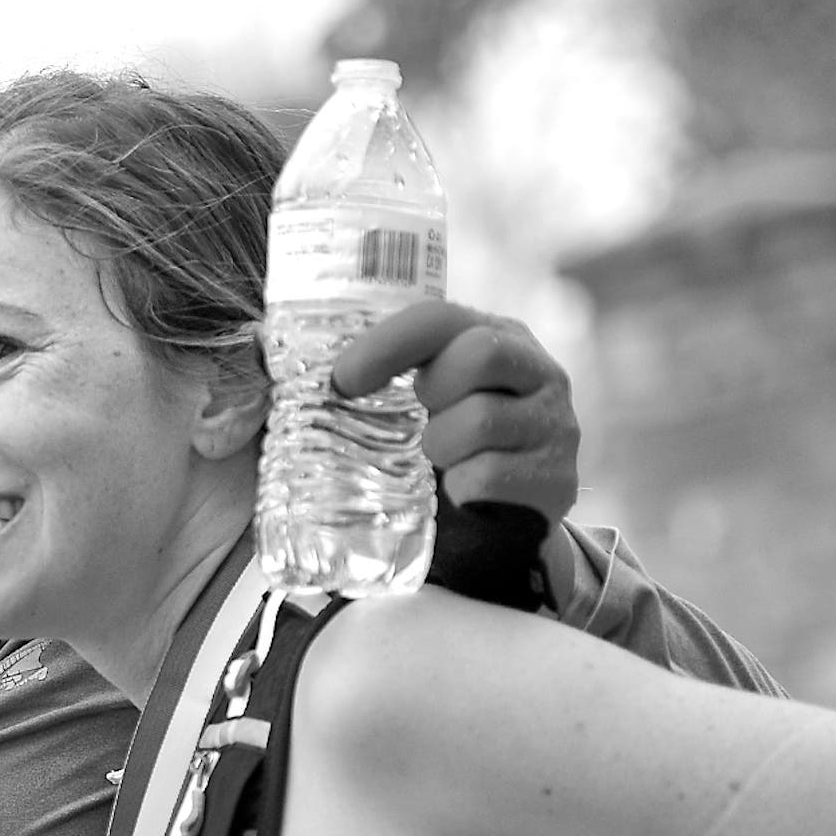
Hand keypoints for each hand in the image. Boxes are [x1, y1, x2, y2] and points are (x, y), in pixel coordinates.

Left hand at [331, 300, 579, 520]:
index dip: (387, 343)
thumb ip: (382, 372)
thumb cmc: (452, 445)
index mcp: (500, 336)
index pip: (442, 317)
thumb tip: (279, 357)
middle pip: (479, 353)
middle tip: (421, 416)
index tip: (343, 379)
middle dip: (432, 388)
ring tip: (443, 459)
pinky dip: (462, 487)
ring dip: (440, 445)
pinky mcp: (556, 478)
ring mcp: (555, 424)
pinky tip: (463, 490)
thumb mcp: (428, 398)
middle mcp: (539, 371)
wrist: (504, 518)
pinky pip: (490, 475)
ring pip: (480, 419)